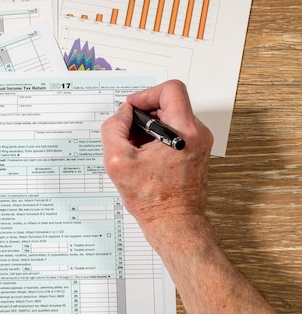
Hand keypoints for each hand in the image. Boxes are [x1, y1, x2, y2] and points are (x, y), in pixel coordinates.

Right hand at [101, 80, 274, 313]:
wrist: (174, 224)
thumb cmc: (153, 200)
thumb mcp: (117, 160)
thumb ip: (114, 128)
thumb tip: (121, 115)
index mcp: (184, 131)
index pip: (170, 89)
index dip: (146, 95)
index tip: (131, 110)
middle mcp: (197, 134)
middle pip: (168, 104)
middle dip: (143, 116)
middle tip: (128, 134)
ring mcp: (198, 144)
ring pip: (170, 119)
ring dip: (147, 129)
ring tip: (135, 150)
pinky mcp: (194, 154)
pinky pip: (173, 134)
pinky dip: (155, 140)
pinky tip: (143, 159)